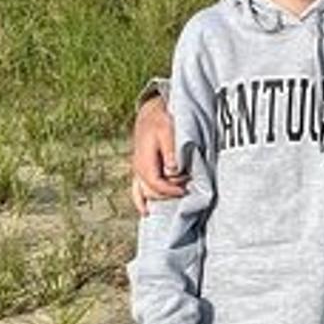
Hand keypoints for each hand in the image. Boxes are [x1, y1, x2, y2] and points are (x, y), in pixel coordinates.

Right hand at [130, 98, 185, 214]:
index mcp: (144, 161)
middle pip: (152, 192)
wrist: (151, 112)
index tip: (185, 189)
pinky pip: (137, 190)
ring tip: (171, 205)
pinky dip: (141, 201)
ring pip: (144, 193)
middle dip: (169, 193)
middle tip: (186, 190)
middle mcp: (138, 169)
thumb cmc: (160, 120)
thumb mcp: (168, 131)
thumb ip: (170, 151)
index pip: (157, 185)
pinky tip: (146, 211)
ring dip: (158, 199)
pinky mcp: (140, 170)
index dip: (171, 190)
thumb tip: (173, 170)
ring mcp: (137, 171)